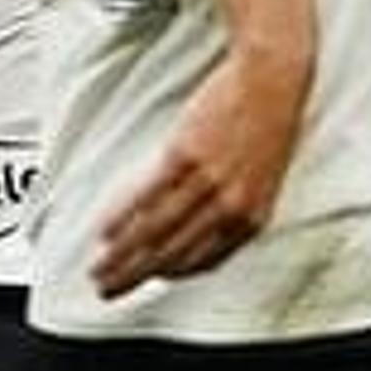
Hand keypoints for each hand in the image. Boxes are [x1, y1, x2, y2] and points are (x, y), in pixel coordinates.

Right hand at [94, 45, 303, 298]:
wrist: (272, 80)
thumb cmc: (270, 122)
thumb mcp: (262, 176)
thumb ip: (236, 205)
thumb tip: (202, 223)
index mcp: (252, 219)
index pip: (205, 261)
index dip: (172, 274)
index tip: (149, 279)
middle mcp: (230, 209)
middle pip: (173, 255)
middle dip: (136, 278)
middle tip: (108, 290)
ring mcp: (206, 184)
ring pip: (155, 234)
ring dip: (121, 258)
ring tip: (98, 270)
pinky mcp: (184, 158)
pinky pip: (145, 197)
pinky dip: (120, 218)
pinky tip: (103, 232)